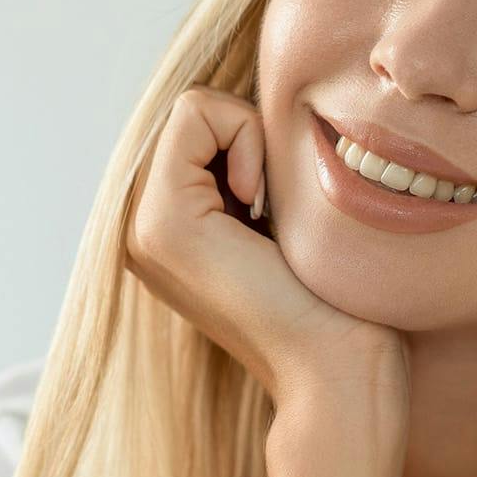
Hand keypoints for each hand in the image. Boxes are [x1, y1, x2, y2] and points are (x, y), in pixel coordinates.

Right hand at [125, 85, 409, 415]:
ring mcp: (140, 228)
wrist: (337, 368)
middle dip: (248, 139)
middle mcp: (139, 230)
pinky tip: (260, 205)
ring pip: (191, 109)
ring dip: (250, 142)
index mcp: (166, 230)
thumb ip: (251, 176)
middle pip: (191, 115)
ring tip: (266, 214)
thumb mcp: (284, 221)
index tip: (274, 204)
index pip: (196, 125)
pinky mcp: (161, 221)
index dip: (251, 141)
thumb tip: (259, 115)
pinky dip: (245, 137)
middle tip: (272, 209)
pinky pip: (195, 113)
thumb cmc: (337, 302)